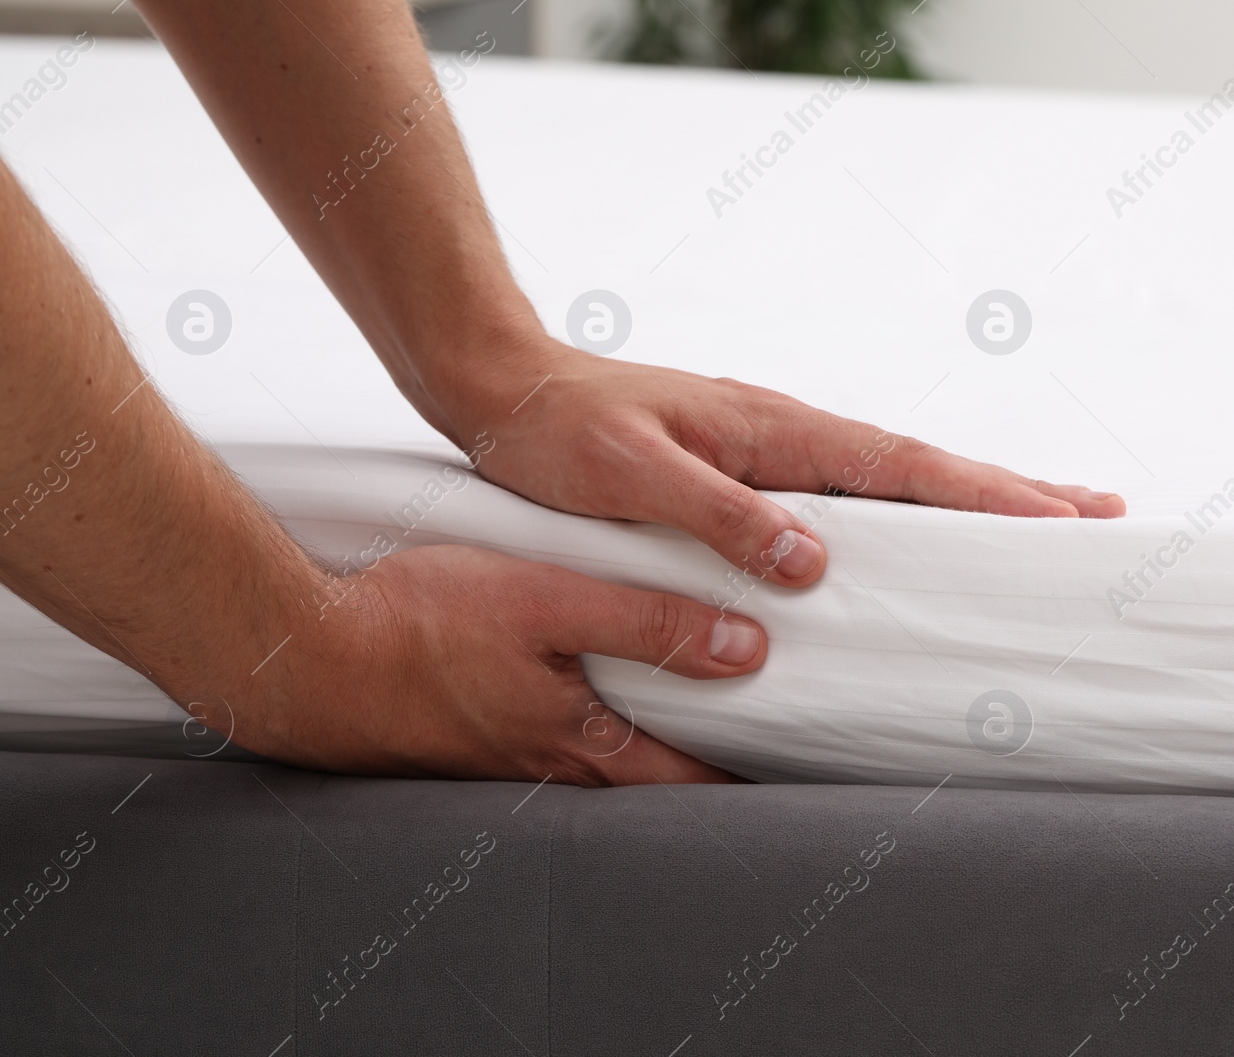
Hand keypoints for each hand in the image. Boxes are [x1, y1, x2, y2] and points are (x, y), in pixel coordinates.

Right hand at [234, 544, 764, 782]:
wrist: (299, 656)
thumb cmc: (414, 624)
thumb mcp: (548, 602)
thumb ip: (648, 623)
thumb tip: (744, 649)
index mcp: (582, 744)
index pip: (691, 779)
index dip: (745, 770)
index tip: (787, 755)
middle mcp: (550, 766)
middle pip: (650, 772)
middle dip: (701, 751)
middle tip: (749, 723)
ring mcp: (507, 758)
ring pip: (599, 751)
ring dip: (643, 729)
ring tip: (680, 695)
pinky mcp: (471, 737)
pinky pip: (549, 734)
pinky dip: (584, 713)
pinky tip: (580, 677)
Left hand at [439, 332, 1126, 586]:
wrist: (506, 390)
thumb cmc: (561, 432)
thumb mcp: (632, 475)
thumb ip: (720, 515)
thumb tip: (813, 561)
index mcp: (777, 430)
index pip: (904, 467)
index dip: (986, 496)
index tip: (1062, 518)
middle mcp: (790, 435)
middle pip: (925, 468)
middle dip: (1011, 493)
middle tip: (1098, 514)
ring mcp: (776, 450)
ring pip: (895, 481)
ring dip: (970, 502)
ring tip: (1040, 526)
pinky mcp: (751, 472)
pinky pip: (851, 496)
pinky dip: (905, 511)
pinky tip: (920, 536)